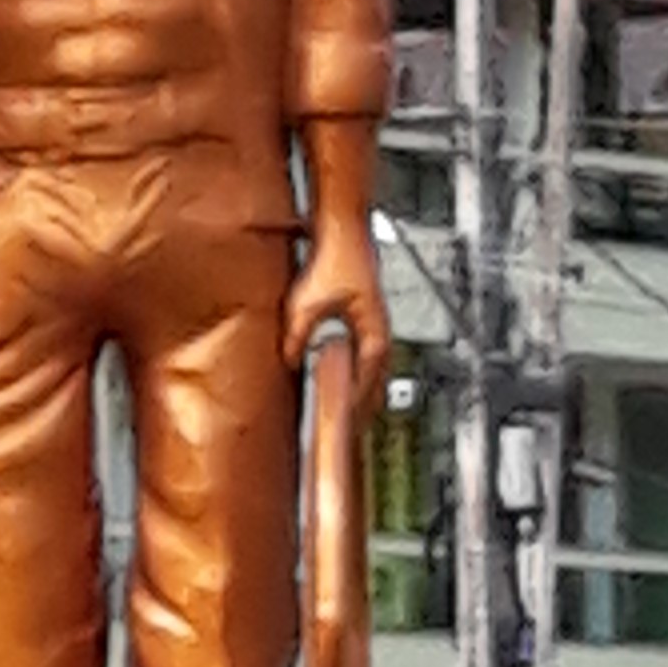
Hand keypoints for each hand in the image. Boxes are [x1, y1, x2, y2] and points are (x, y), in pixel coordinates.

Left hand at [283, 236, 389, 419]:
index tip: (342, 428)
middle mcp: (380, 334)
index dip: (353, 409)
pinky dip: (357, 374)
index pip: (366, 385)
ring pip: (373, 373)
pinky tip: (340, 378)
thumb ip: (297, 333)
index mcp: (373, 335)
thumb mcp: (307, 301)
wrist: (344, 232)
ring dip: (361, 393)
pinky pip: (366, 359)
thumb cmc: (335, 260)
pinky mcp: (366, 320)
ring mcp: (375, 328)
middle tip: (347, 434)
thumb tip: (287, 359)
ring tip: (347, 416)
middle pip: (375, 384)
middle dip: (362, 409)